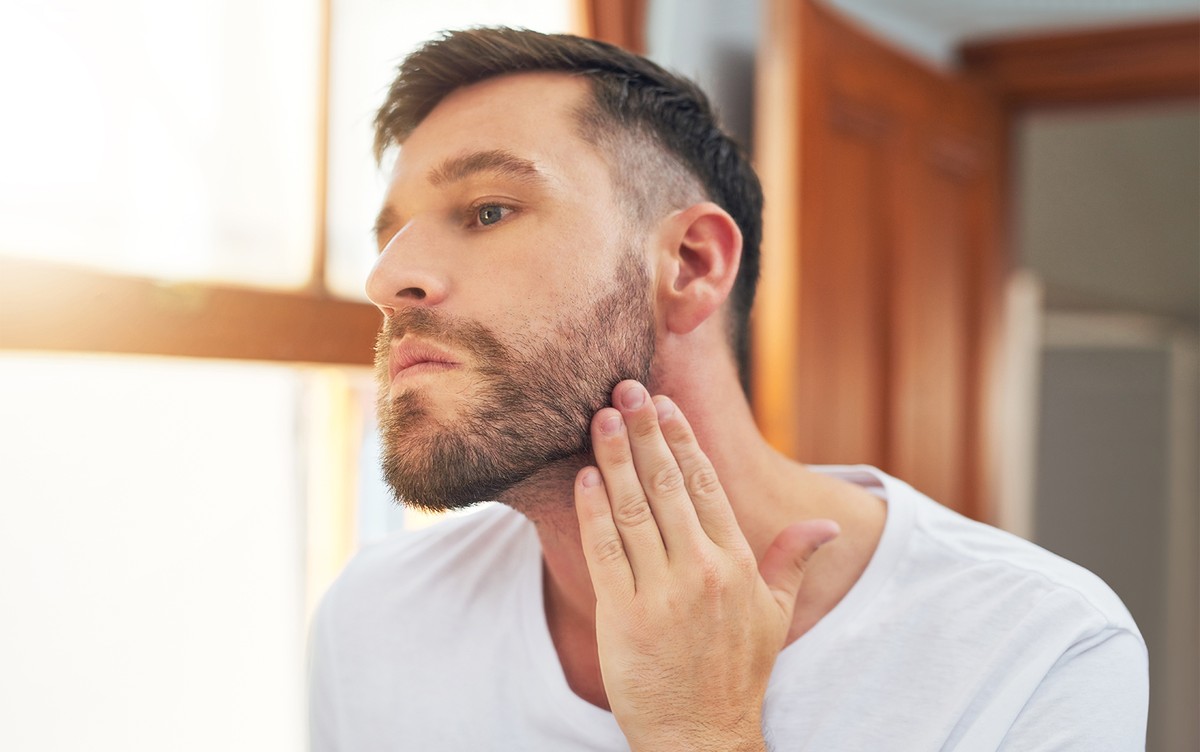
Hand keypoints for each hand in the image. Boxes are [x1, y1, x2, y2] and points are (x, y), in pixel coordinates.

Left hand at [574, 380, 838, 750]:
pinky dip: (592, 510)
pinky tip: (584, 476)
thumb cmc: (736, 672)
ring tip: (601, 418)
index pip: (705, 486)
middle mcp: (702, 570)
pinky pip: (604, 551)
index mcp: (736, 563)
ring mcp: (661, 592)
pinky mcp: (623, 615)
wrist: (701, 736)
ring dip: (615, 458)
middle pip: (667, 486)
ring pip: (633, 510)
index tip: (665, 405)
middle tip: (625, 389)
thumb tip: (829, 523)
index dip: (682, 441)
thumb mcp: (775, 616)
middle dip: (646, 432)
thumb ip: (792, 561)